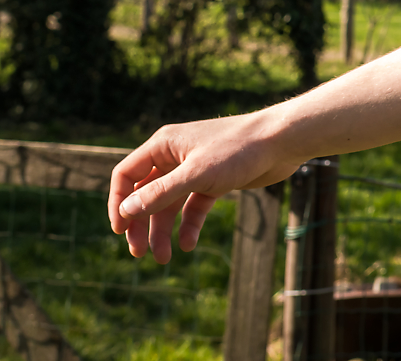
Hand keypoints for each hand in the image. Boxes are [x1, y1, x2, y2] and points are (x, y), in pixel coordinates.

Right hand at [107, 109, 302, 262]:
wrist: (282, 142)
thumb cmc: (238, 150)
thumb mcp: (195, 175)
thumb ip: (160, 193)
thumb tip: (126, 211)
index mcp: (164, 145)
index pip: (126, 175)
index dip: (118, 203)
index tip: (120, 232)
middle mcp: (175, 156)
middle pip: (145, 194)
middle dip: (141, 224)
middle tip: (139, 254)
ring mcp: (195, 170)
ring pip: (170, 204)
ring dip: (163, 230)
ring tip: (163, 258)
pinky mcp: (215, 182)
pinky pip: (193, 207)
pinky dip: (189, 225)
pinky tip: (189, 245)